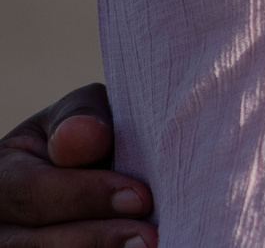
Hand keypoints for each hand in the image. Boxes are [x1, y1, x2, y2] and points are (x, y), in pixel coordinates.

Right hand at [0, 85, 153, 246]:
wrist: (82, 168)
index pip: (31, 191)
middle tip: (148, 238)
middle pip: (34, 243)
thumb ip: (80, 118)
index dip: (86, 196)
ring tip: (148, 247)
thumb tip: (83, 135)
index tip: (139, 198)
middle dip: (96, 239)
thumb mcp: (77, 116)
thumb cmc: (82, 136)